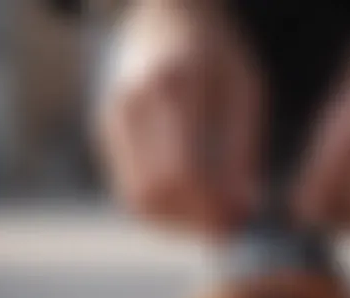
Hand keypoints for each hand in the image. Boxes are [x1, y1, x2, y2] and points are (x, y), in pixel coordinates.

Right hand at [97, 0, 261, 234]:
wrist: (165, 19)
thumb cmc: (216, 57)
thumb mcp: (243, 92)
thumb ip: (242, 152)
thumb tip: (242, 210)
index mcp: (175, 87)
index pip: (187, 174)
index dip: (214, 208)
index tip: (240, 220)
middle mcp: (135, 105)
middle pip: (159, 194)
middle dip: (197, 221)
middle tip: (227, 225)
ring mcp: (114, 120)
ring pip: (141, 201)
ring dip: (178, 222)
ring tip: (210, 216)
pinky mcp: (107, 133)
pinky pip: (131, 192)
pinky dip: (162, 211)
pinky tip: (189, 206)